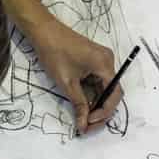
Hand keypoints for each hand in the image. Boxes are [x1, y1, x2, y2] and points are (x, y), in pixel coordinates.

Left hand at [28, 19, 119, 134]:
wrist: (44, 31)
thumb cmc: (55, 54)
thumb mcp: (67, 83)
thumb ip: (79, 105)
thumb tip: (84, 125)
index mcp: (105, 64)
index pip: (114, 94)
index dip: (104, 112)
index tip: (89, 123)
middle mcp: (108, 61)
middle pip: (111, 92)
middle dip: (100, 111)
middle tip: (86, 126)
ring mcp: (101, 60)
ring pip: (104, 88)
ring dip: (95, 104)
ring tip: (83, 119)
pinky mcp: (93, 61)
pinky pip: (97, 81)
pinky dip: (91, 94)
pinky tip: (83, 106)